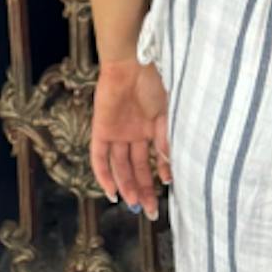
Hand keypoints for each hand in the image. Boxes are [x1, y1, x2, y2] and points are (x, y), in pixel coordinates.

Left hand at [90, 58, 171, 216]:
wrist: (133, 60)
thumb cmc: (154, 79)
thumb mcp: (167, 110)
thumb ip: (167, 137)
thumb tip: (171, 164)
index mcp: (151, 126)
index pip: (155, 158)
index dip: (162, 173)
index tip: (169, 187)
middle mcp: (134, 133)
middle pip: (137, 167)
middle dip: (144, 189)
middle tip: (151, 211)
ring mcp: (117, 132)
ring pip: (120, 166)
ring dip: (127, 186)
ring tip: (135, 205)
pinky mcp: (101, 129)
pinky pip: (100, 158)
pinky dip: (105, 176)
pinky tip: (112, 193)